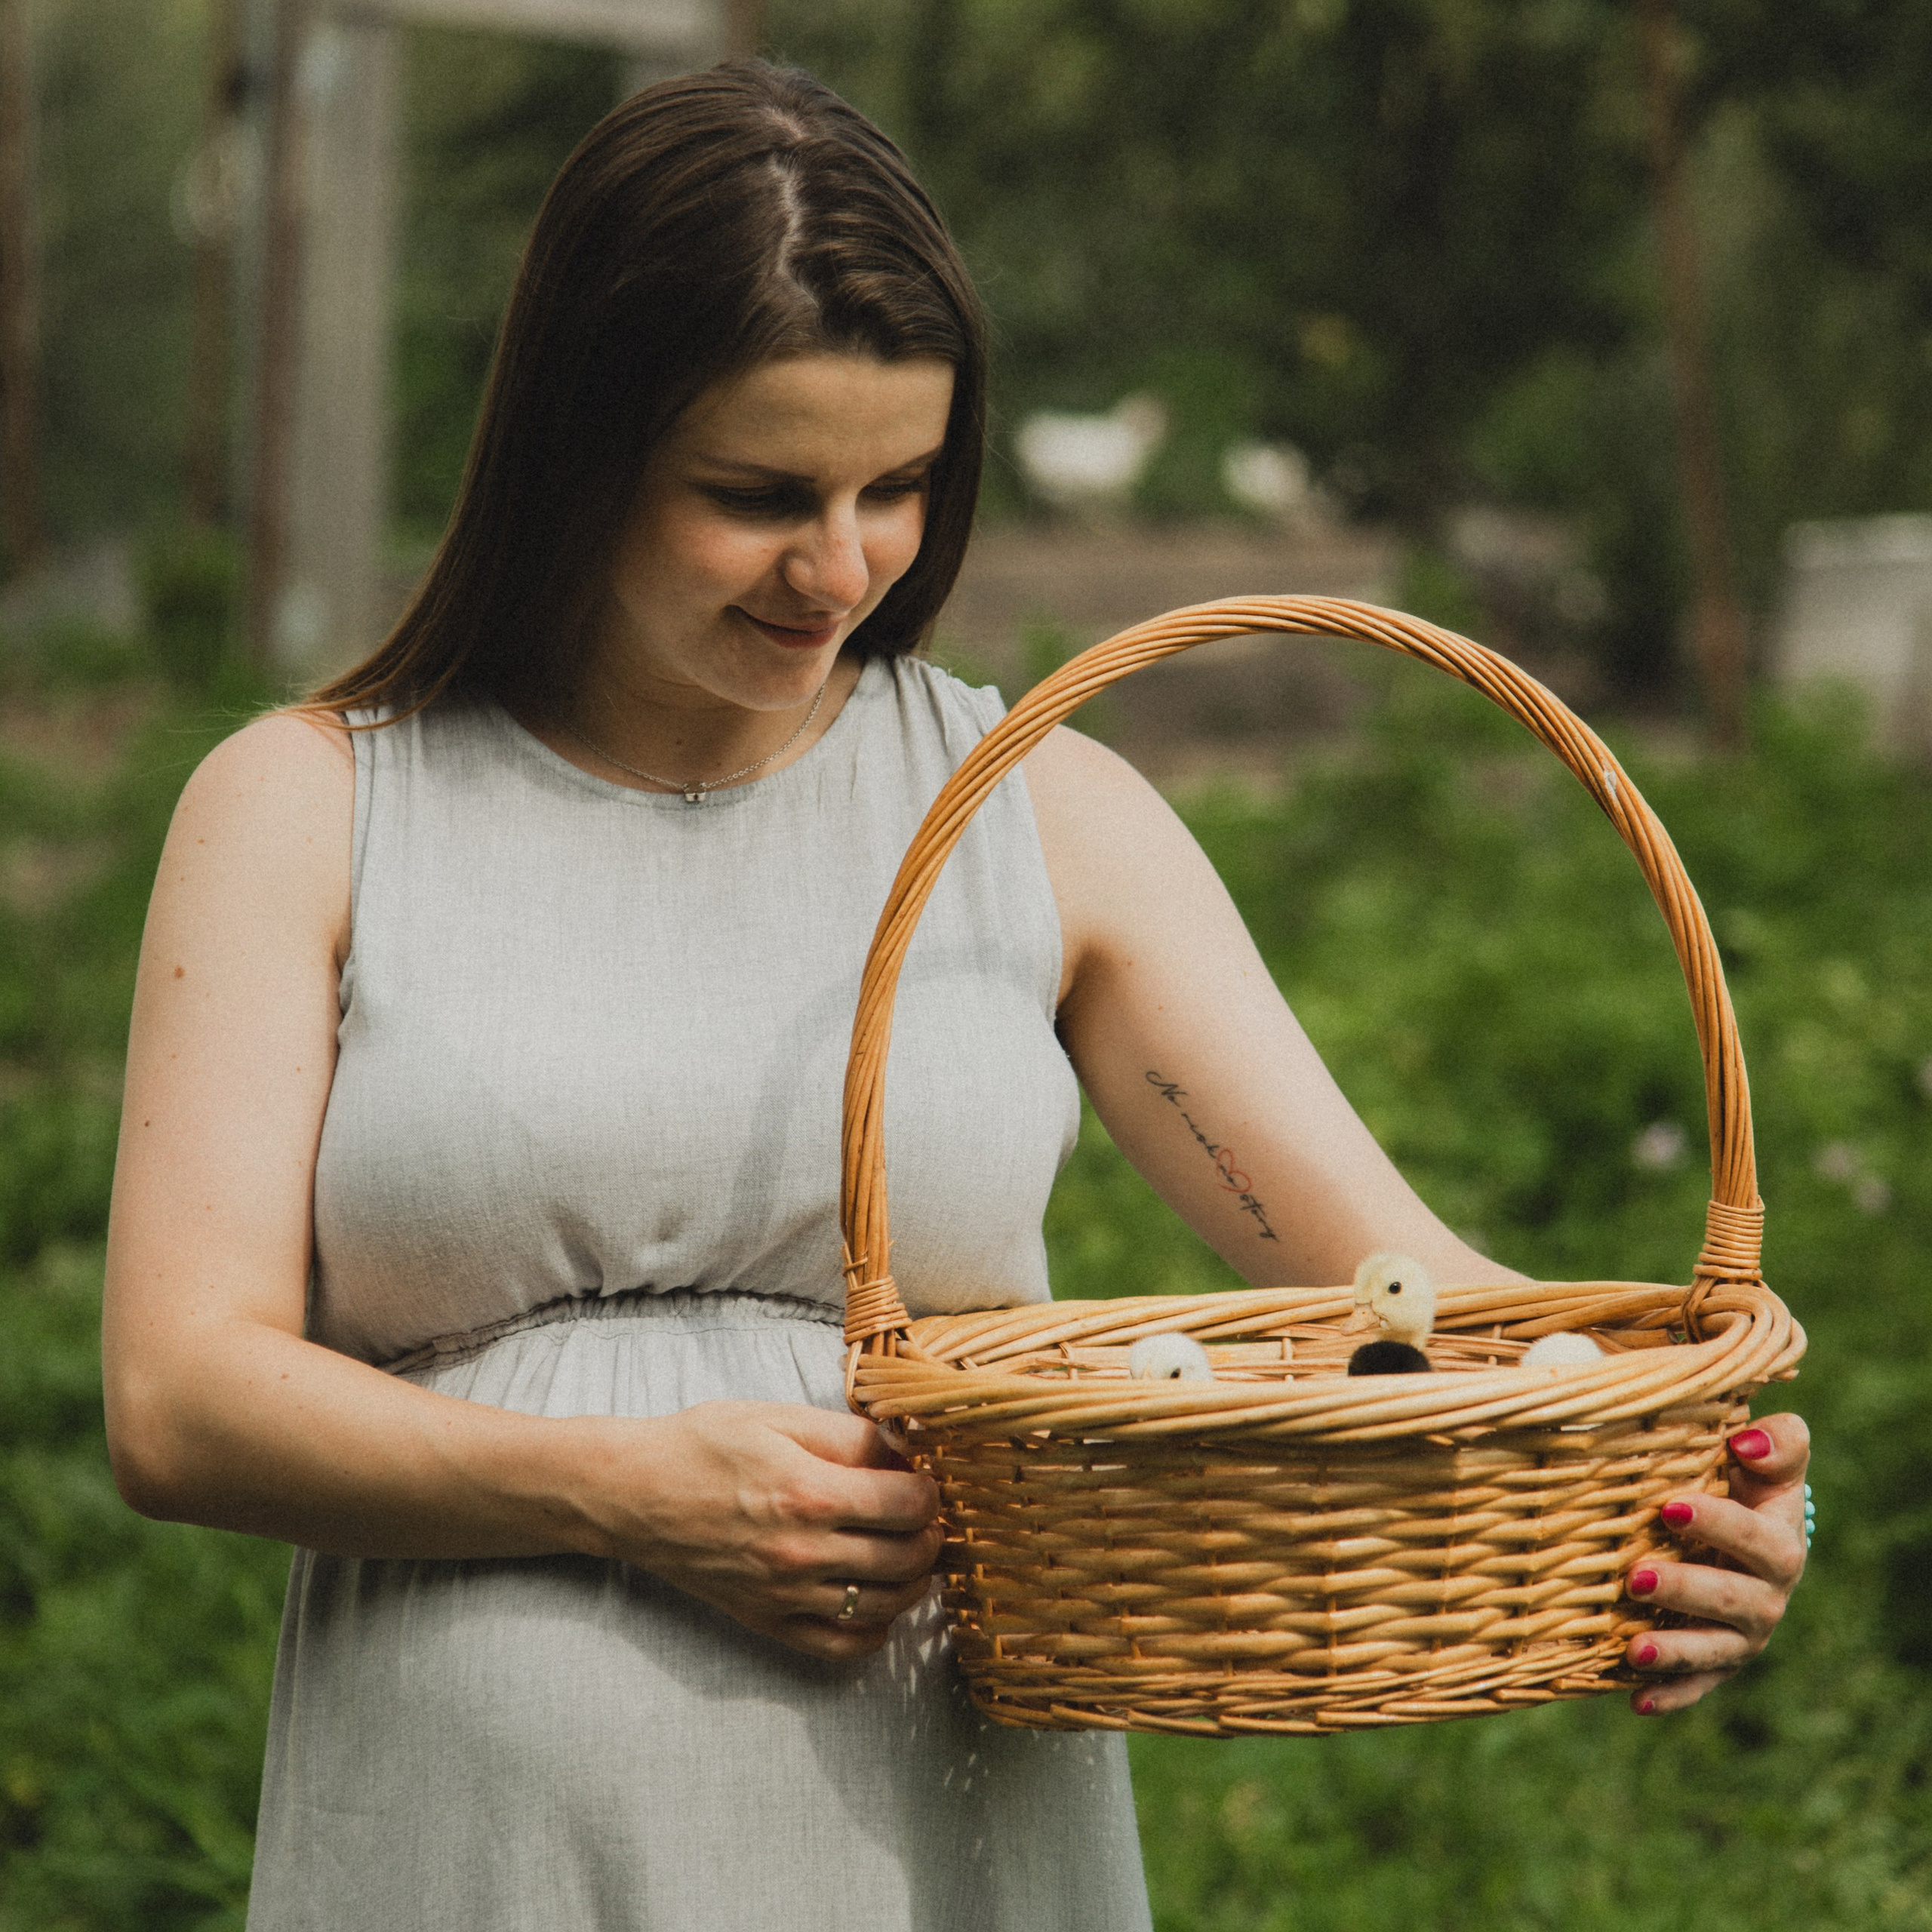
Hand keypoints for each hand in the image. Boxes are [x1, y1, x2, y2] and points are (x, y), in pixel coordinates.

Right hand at [576, 1400, 943, 1660]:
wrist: (634, 1494)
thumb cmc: (703, 1445)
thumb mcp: (778, 1417)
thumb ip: (848, 1435)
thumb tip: (905, 1451)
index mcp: (810, 1492)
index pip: (909, 1504)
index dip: (929, 1489)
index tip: (922, 1478)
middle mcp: (802, 1551)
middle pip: (907, 1557)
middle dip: (930, 1533)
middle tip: (925, 1514)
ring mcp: (785, 1593)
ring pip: (885, 1604)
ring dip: (913, 1580)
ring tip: (909, 1551)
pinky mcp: (767, 1620)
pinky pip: (841, 1645)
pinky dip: (874, 1629)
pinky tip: (876, 1599)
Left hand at [1622, 1412, 1809, 1713]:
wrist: (1745, 1534)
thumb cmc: (1745, 1484)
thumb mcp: (1767, 1460)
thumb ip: (1775, 1443)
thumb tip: (1747, 1441)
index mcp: (1780, 1543)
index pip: (1759, 1540)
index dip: (1720, 1525)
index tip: (1668, 1505)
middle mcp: (1767, 1596)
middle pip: (1734, 1600)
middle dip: (1685, 1590)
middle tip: (1633, 1577)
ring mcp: (1743, 1635)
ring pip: (1714, 1650)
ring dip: (1675, 1652)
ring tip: (1633, 1648)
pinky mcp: (1718, 1662)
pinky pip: (1698, 1685)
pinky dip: (1671, 1695)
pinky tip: (1636, 1700)